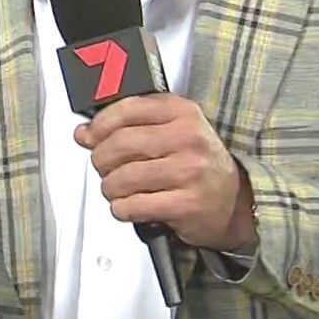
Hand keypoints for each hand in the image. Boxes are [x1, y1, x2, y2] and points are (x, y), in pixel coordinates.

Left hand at [75, 94, 255, 252]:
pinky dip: (122, 209)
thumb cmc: (197, 164)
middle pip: (119, 145)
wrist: (235, 201)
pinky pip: (132, 206)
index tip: (90, 136)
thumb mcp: (171, 132)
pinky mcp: (185, 204)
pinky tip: (129, 206)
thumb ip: (128, 127)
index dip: (99, 125)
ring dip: (110, 188)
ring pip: (121, 178)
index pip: (127, 109)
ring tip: (118, 189)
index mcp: (182, 113)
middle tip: (104, 168)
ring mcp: (189, 172)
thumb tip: (84, 133)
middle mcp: (188, 138)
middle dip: (101, 160)